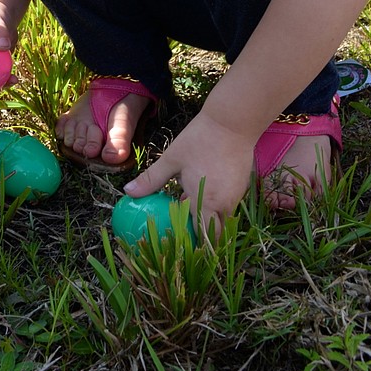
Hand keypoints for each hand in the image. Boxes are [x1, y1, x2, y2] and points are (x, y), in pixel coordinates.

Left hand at [124, 108, 254, 234]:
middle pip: (215, 234)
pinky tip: (201, 192)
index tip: (178, 248)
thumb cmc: (200, 139)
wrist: (232, 122)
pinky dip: (216, 206)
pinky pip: (228, 206)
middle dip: (202, 238)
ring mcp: (236, 197)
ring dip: (208, 219)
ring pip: (223, 220)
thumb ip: (151, 179)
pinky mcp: (242, 187)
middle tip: (183, 235)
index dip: (191, 246)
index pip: (201, 238)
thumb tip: (128, 191)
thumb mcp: (172, 159)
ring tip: (189, 211)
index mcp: (205, 202)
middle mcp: (224, 205)